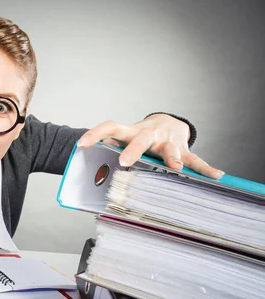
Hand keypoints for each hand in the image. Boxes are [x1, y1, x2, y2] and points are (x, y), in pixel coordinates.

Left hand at [77, 113, 223, 178]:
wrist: (168, 123)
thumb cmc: (139, 138)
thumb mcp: (125, 140)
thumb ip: (110, 151)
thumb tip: (87, 169)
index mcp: (130, 131)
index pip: (110, 127)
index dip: (95, 133)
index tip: (81, 144)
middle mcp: (148, 133)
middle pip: (140, 138)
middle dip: (133, 150)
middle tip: (124, 162)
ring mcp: (167, 140)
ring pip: (168, 148)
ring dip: (172, 156)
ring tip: (175, 166)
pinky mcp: (184, 148)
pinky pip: (195, 159)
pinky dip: (205, 168)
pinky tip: (216, 175)